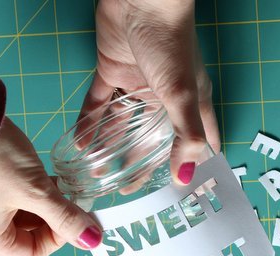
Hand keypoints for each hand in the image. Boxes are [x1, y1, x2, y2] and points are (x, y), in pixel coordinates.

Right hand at [0, 117, 101, 255]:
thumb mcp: (36, 191)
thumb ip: (65, 217)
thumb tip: (91, 240)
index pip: (33, 253)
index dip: (58, 238)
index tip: (76, 217)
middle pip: (28, 235)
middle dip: (53, 218)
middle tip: (74, 200)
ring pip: (23, 215)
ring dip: (45, 203)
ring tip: (61, 184)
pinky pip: (13, 198)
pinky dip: (32, 191)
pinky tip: (46, 176)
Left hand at [82, 0, 220, 184]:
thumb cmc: (170, 41)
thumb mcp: (182, 94)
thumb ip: (186, 136)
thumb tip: (186, 175)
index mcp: (190, 99)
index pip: (198, 137)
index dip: (193, 162)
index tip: (184, 187)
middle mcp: (164, 94)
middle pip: (152, 136)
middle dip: (140, 162)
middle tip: (126, 188)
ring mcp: (136, 83)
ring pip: (122, 123)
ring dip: (109, 146)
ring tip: (97, 172)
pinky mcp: (111, 72)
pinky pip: (98, 104)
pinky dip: (89, 123)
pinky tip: (80, 143)